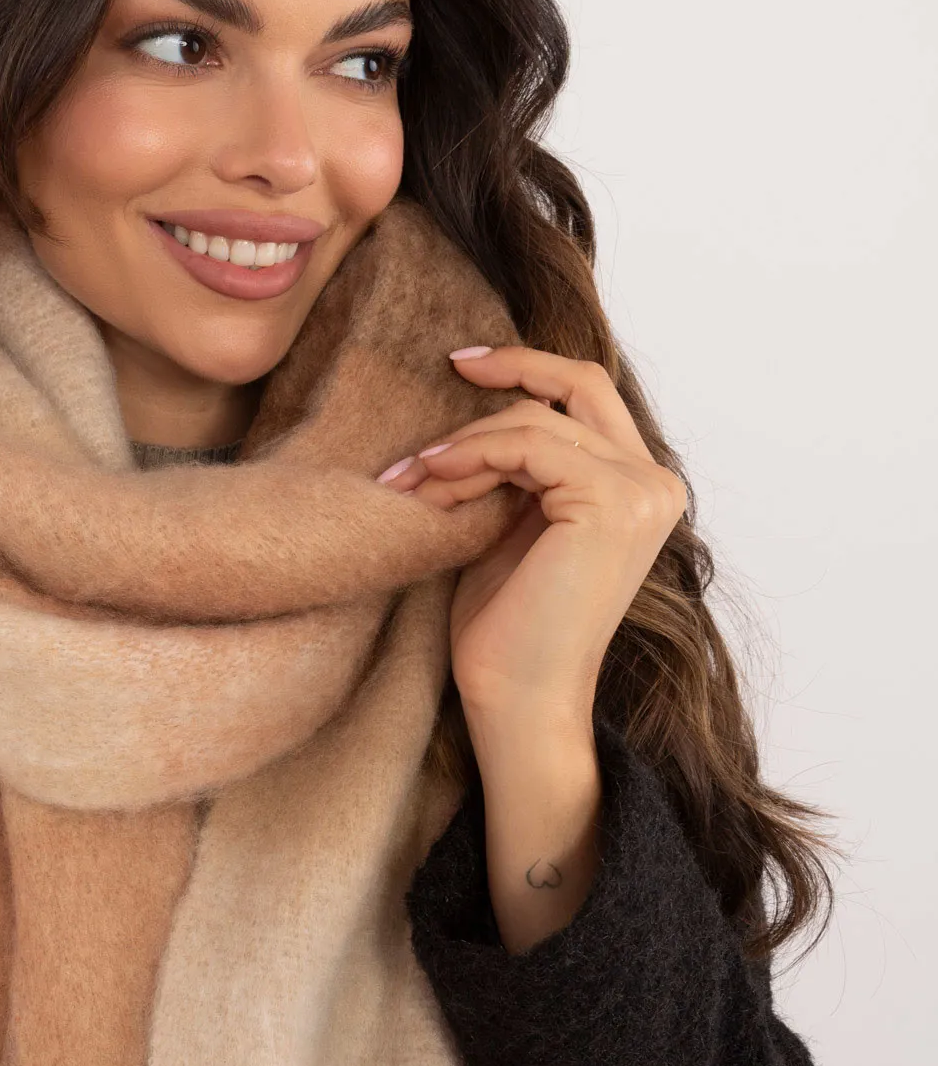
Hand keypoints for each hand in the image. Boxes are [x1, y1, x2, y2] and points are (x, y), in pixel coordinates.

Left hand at [379, 343, 685, 950]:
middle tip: (444, 371)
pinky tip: (430, 487)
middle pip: (578, 386)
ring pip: (535, 422)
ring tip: (408, 482)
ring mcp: (641, 492)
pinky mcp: (611, 504)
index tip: (463, 364)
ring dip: (460, 447)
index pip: (590, 397)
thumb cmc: (507, 631)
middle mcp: (656, 484)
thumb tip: (476, 408)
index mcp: (640, 488)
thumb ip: (518, 470)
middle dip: (507, 372)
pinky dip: (469, 461)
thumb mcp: (511, 526)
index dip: (530, 368)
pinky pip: (526, 448)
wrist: (517, 702)